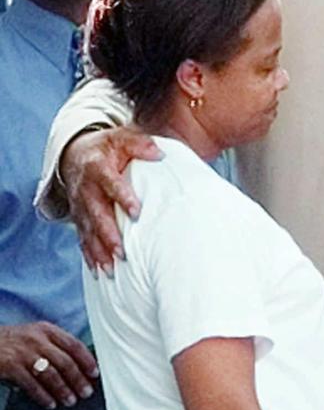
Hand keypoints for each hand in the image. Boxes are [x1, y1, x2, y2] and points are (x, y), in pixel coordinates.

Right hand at [0, 322, 98, 408]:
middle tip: (86, 393)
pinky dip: (43, 395)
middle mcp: (37, 339)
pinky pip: (31, 384)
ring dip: (63, 390)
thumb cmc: (13, 342)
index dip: (87, 360)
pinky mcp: (10, 366)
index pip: (74, 344)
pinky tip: (50, 403)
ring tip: (70, 401)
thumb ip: (54, 346)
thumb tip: (79, 368)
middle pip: (65, 362)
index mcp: (46, 330)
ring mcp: (23, 353)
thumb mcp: (34, 336)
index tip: (95, 373)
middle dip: (78, 379)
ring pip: (51, 374)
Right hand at [62, 126, 161, 270]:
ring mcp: (81, 206)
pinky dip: (89, 255)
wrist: (76, 155)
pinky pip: (82, 239)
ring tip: (111, 269)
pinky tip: (98, 271)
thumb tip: (159, 153)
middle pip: (96, 214)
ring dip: (98, 251)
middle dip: (108, 234)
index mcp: (97, 169)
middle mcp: (86, 190)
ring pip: (88, 231)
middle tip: (122, 251)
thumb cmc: (107, 149)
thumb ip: (140, 144)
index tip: (136, 212)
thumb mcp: (122, 139)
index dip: (122, 197)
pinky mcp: (80, 219)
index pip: (110, 184)